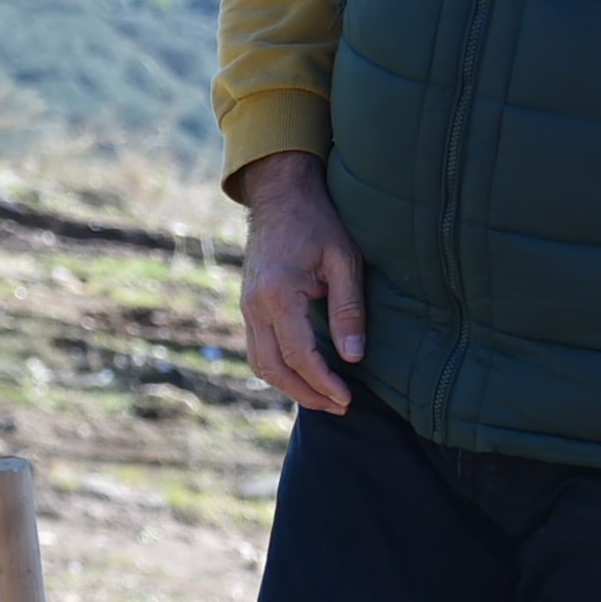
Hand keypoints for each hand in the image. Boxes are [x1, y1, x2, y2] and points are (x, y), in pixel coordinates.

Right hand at [239, 151, 367, 415]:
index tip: (347, 398)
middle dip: (306, 394)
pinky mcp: (248, 307)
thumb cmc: (318, 222)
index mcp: (278, 295)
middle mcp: (255, 307)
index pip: (300, 355)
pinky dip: (280, 370)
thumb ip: (349, 309)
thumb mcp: (344, 260)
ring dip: (290, 387)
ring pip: (261, 365)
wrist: (280, 195)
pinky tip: (304, 374)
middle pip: (274, 369)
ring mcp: (246, 308)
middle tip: (338, 406)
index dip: (323, 382)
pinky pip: (258, 351)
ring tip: (322, 397)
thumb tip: (354, 357)